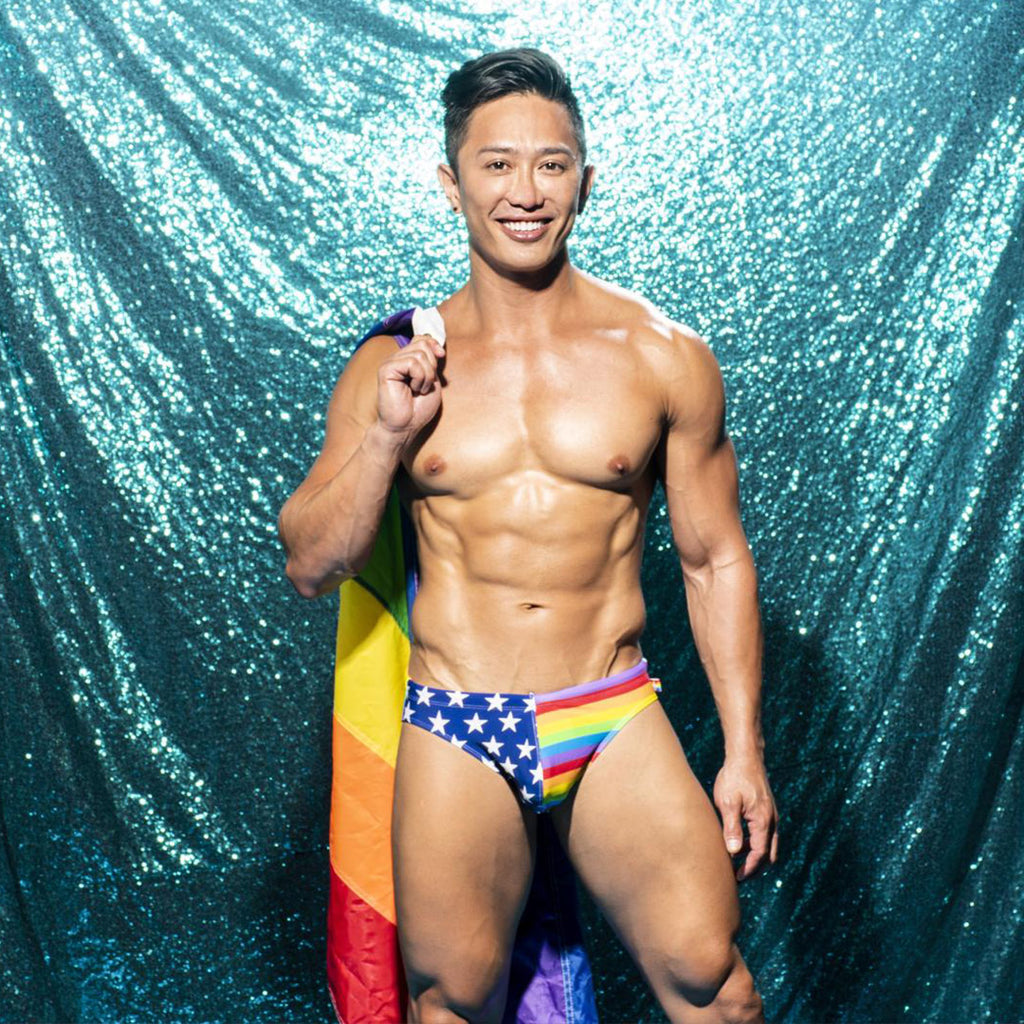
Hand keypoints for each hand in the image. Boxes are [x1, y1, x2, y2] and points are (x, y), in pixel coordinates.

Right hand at [376, 333, 445, 444]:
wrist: (406, 427)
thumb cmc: (418, 408)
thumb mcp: (431, 380)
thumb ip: (431, 360)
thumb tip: (434, 343)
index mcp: (406, 360)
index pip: (421, 338)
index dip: (433, 344)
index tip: (441, 356)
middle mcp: (396, 358)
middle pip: (422, 344)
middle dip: (431, 366)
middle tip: (424, 384)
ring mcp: (390, 363)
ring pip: (419, 354)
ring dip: (426, 376)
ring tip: (418, 390)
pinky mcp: (386, 369)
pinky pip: (411, 363)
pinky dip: (419, 378)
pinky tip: (412, 390)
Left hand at [713, 754, 778, 881]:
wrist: (746, 756)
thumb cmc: (734, 777)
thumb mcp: (728, 802)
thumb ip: (732, 827)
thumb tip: (733, 852)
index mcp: (763, 822)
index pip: (760, 855)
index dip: (749, 869)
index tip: (736, 878)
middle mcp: (772, 821)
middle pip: (769, 855)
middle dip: (755, 867)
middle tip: (737, 875)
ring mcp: (771, 816)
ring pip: (769, 845)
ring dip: (755, 855)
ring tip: (735, 860)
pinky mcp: (767, 811)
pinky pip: (766, 834)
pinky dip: (755, 843)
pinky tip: (738, 840)